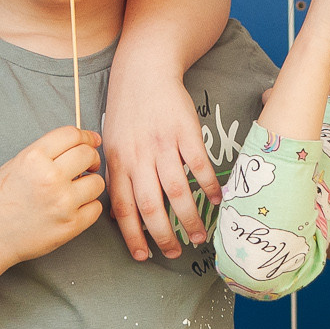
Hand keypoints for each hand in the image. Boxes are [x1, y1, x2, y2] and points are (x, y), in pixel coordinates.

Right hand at [0, 126, 106, 264]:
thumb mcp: (15, 164)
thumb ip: (46, 153)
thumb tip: (78, 144)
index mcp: (34, 158)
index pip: (72, 135)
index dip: (85, 136)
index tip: (90, 141)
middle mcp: (50, 177)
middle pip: (88, 155)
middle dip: (90, 158)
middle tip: (87, 166)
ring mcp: (63, 202)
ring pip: (97, 182)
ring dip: (90, 184)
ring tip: (76, 190)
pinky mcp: (71, 225)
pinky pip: (95, 208)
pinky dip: (88, 206)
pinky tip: (74, 208)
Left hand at [101, 67, 218, 260]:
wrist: (144, 71)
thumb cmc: (127, 112)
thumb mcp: (111, 144)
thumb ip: (116, 177)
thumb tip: (120, 215)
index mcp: (117, 162)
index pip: (123, 208)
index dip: (132, 236)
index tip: (143, 257)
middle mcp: (139, 157)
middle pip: (150, 205)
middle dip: (163, 236)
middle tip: (174, 254)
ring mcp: (163, 145)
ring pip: (176, 191)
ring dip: (189, 219)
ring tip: (198, 237)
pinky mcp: (185, 132)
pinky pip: (199, 166)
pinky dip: (209, 187)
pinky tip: (218, 201)